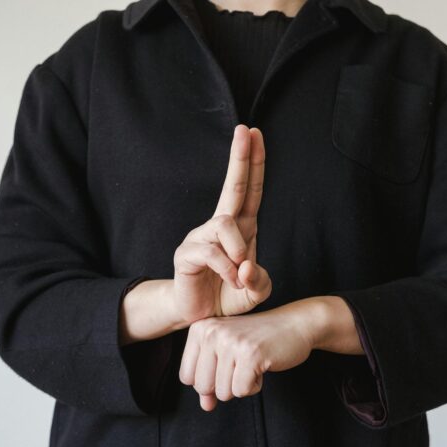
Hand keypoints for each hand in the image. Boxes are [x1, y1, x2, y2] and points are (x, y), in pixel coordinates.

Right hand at [172, 124, 271, 324]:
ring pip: (225, 223)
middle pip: (232, 186)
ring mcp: (201, 237)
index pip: (249, 189)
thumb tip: (246, 266)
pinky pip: (211, 251)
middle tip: (244, 130)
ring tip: (239, 275)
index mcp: (241, 228)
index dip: (253, 162)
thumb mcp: (255, 291)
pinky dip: (227, 269)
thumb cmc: (228, 296)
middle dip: (240, 158)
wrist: (200, 316)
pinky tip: (231, 281)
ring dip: (239, 250)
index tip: (255, 133)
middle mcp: (220, 227)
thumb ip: (260, 280)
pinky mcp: (186, 254)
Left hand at [178, 299, 323, 410]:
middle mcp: (211, 332)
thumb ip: (212, 380)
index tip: (227, 364)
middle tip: (242, 364)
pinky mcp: (250, 354)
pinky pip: (242, 391)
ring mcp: (230, 342)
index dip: (209, 381)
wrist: (295, 324)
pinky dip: (254, 386)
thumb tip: (205, 406)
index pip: (187, 377)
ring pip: (223, 392)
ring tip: (253, 362)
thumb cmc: (259, 341)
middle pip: (203, 387)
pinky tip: (262, 365)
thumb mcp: (228, 356)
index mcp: (200, 329)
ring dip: (242, 384)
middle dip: (225, 385)